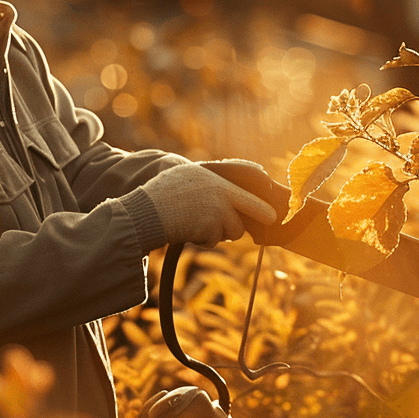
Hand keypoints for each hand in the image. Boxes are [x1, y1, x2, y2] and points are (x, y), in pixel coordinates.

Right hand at [140, 161, 277, 247]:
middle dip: (262, 215)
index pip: (244, 181)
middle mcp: (220, 190)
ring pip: (234, 230)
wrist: (145, 213)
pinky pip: (216, 240)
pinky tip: (188, 230)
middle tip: (271, 219)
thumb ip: (206, 183)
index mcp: (213, 177)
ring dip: (220, 232)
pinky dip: (204, 240)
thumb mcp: (184, 177)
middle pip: (252, 208)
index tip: (272, 207)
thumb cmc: (159, 196)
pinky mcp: (213, 226)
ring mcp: (218, 209)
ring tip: (196, 224)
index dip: (259, 197)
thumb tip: (225, 194)